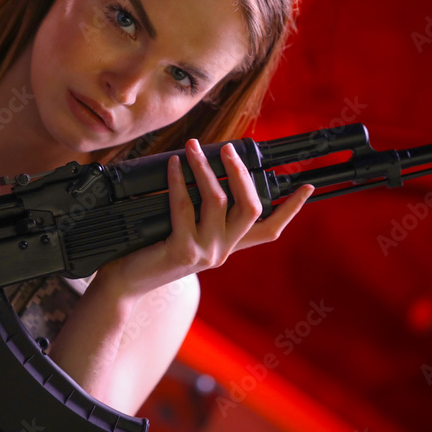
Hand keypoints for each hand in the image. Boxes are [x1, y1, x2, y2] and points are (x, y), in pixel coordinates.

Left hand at [95, 138, 312, 298]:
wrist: (124, 284)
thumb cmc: (151, 251)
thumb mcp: (185, 231)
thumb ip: (201, 211)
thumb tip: (207, 166)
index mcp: (228, 246)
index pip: (269, 230)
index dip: (291, 210)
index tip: (307, 187)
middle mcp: (222, 251)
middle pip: (251, 207)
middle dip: (242, 173)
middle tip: (229, 148)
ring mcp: (205, 253)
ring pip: (218, 200)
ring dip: (206, 168)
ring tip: (193, 147)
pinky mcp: (182, 250)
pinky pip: (185, 205)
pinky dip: (179, 179)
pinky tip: (174, 165)